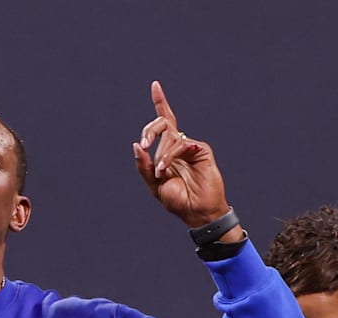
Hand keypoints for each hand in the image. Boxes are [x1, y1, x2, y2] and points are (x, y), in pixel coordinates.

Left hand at [133, 81, 227, 227]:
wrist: (197, 212)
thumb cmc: (178, 200)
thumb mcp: (153, 184)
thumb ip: (143, 166)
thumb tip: (136, 145)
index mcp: (168, 151)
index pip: (164, 123)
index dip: (160, 102)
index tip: (155, 85)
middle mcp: (179, 145)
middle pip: (163, 123)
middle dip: (149, 131)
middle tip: (144, 146)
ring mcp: (190, 146)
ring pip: (169, 134)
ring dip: (160, 154)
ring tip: (161, 172)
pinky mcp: (200, 149)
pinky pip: (180, 144)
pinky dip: (169, 156)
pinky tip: (166, 170)